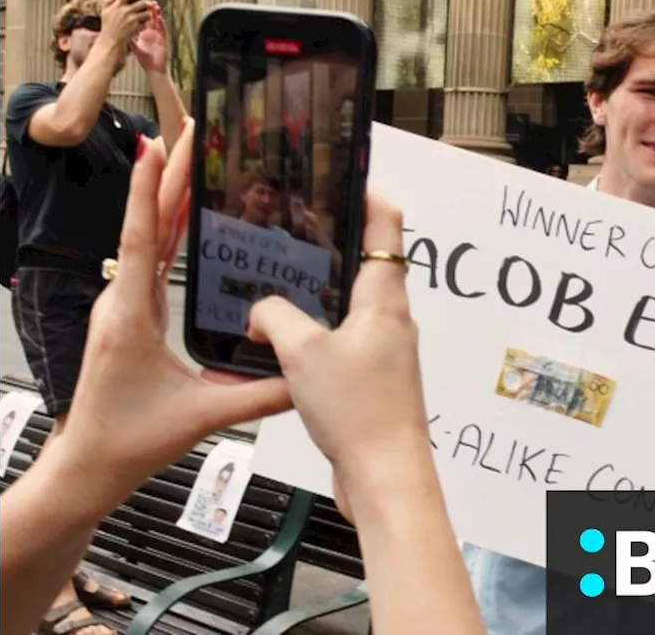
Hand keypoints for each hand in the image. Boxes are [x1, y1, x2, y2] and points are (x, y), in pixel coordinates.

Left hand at [53, 119, 292, 515]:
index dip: (152, 190)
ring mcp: (124, 308)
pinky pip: (151, 262)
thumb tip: (308, 378)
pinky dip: (169, 231)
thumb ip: (260, 396)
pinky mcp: (129, 318)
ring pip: (148, 240)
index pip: (143, 238)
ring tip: (193, 162)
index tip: (160, 145)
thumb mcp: (203, 416)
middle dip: (170, 177)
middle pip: (149, 226)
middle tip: (192, 134)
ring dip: (169, 199)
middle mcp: (123, 302)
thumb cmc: (129, 440)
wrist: (87, 467)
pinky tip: (188, 220)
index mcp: (132, 316)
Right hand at [98, 0, 152, 53]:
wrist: (110, 40)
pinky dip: (145, 24)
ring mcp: (131, 20)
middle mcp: (125, 11)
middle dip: (148, 3)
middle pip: (141, 3)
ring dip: (148, 14)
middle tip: (151, 3)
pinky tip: (143, 25)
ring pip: (146, 13)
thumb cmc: (107, 26)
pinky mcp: (136, 27)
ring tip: (147, 16)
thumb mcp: (104, 12)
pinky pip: (145, 23)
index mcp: (117, 5)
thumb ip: (108, 1)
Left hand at [131, 5, 168, 72]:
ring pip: (158, 23)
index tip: (136, 5)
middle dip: (149, 10)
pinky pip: (163, 31)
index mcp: (145, 35)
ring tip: (154, 6)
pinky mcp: (163, 41)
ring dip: (156, 14)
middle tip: (146, 1)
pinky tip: (159, 18)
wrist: (154, 70)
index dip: (140, 13)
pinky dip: (161, 24)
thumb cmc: (145, 60)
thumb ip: (129, 39)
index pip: (143, 21)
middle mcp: (152, 34)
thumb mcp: (135, 48)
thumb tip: (120, 31)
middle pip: (150, 19)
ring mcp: (158, 37)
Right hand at [247, 193, 430, 485]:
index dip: (366, 196)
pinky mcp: (374, 382)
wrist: (385, 478)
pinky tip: (285, 343)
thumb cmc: (357, 411)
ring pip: (353, 306)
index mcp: (386, 300)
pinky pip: (345, 343)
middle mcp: (393, 320)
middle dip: (333, 243)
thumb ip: (276, 317)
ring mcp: (386, 352)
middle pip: (369, 263)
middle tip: (291, 227)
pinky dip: (317, 333)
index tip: (338, 177)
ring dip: (321, 291)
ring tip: (278, 282)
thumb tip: (261, 311)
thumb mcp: (303, 351)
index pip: (386, 226)